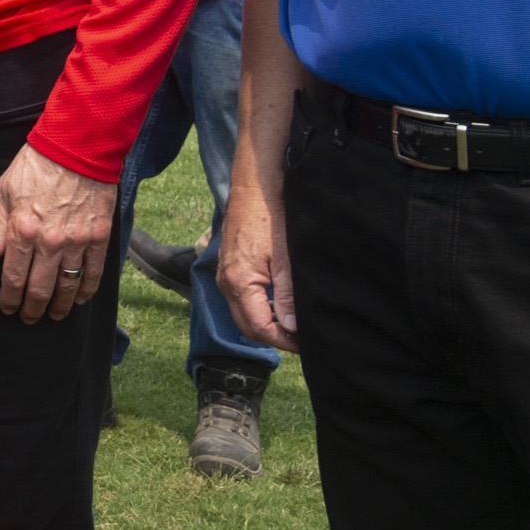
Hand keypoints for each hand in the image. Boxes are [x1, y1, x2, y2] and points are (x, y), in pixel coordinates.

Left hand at [0, 143, 115, 321]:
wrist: (77, 146)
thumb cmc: (36, 165)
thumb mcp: (5, 192)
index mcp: (22, 230)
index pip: (13, 278)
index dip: (9, 299)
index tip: (8, 309)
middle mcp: (49, 241)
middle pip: (40, 289)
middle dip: (32, 309)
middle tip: (29, 318)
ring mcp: (77, 241)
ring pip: (68, 286)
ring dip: (60, 306)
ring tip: (55, 316)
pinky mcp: (99, 237)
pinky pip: (94, 273)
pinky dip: (86, 290)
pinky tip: (80, 299)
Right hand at [212, 156, 295, 350]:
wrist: (254, 186)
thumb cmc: (271, 217)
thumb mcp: (286, 258)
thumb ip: (288, 296)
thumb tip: (292, 327)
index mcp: (238, 283)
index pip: (259, 327)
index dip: (283, 340)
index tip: (305, 343)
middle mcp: (225, 283)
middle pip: (247, 326)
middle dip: (273, 336)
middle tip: (301, 339)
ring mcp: (224, 275)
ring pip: (243, 314)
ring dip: (266, 323)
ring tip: (293, 323)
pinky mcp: (228, 268)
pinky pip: (241, 299)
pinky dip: (259, 308)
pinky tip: (280, 304)